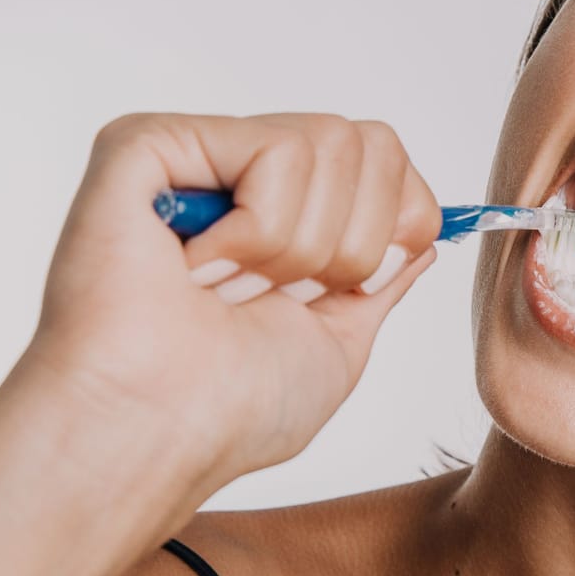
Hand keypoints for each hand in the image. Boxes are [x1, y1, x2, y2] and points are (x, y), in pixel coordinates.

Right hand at [2, 112, 441, 496]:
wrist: (153, 435)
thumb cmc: (227, 411)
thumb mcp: (340, 344)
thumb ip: (383, 279)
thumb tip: (427, 235)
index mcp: (279, 213)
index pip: (385, 156)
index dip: (401, 220)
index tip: (354, 287)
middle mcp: (236, 172)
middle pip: (370, 141)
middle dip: (353, 240)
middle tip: (279, 295)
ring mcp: (192, 153)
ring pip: (329, 142)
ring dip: (299, 246)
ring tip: (229, 288)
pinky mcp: (147, 142)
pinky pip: (271, 146)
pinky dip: (258, 230)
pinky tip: (197, 268)